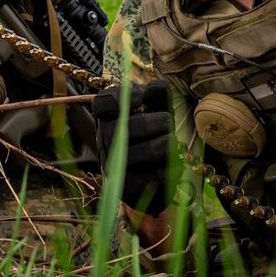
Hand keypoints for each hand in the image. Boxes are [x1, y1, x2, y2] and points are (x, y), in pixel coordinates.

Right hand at [88, 81, 174, 210]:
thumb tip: (154, 88)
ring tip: (171, 142)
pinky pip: (158, 174)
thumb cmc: (150, 136)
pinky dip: (171, 167)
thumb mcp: (153, 110)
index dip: (124, 97)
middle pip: (131, 127)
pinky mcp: (130, 188)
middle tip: (167, 122)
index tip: (141, 98)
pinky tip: (171, 163)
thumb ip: (156, 94)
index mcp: (106, 119)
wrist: (146, 180)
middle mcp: (105, 142)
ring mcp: (115, 166)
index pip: (104, 102)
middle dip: (159, 122)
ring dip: (167, 143)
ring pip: (148, 152)